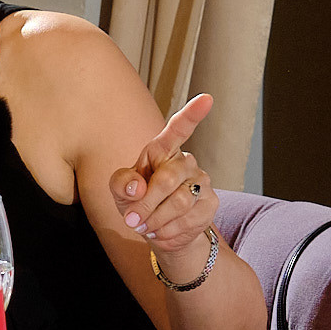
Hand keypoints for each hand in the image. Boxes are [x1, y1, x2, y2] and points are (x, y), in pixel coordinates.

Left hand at [109, 92, 218, 256]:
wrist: (157, 230)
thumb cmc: (137, 201)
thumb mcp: (120, 191)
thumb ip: (121, 183)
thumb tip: (138, 187)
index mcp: (162, 150)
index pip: (179, 128)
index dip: (192, 114)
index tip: (207, 98)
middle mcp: (185, 162)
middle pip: (168, 179)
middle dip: (146, 204)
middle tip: (131, 220)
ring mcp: (201, 182)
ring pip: (180, 201)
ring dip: (156, 219)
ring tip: (144, 226)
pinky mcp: (210, 204)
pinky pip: (189, 219)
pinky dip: (168, 230)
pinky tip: (160, 231)